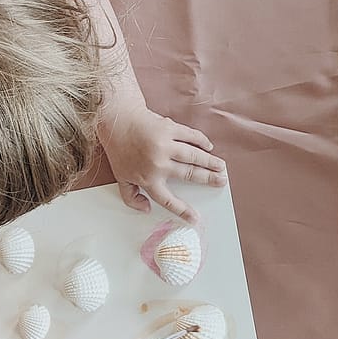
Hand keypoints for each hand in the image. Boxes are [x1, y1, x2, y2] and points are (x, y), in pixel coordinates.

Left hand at [100, 105, 226, 222]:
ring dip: (210, 162)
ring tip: (221, 167)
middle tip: (221, 181)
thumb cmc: (119, 149)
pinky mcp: (169, 128)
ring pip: (194, 156)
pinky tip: (208, 147)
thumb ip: (131, 197)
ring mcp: (165, 145)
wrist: (116, 120)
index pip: (168, 200)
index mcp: (148, 179)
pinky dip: (201, 141)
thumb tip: (146, 209)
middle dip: (209, 179)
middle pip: (190, 174)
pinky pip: (190, 136)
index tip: (195, 218)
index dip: (183, 211)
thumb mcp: (120, 178)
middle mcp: (159, 164)